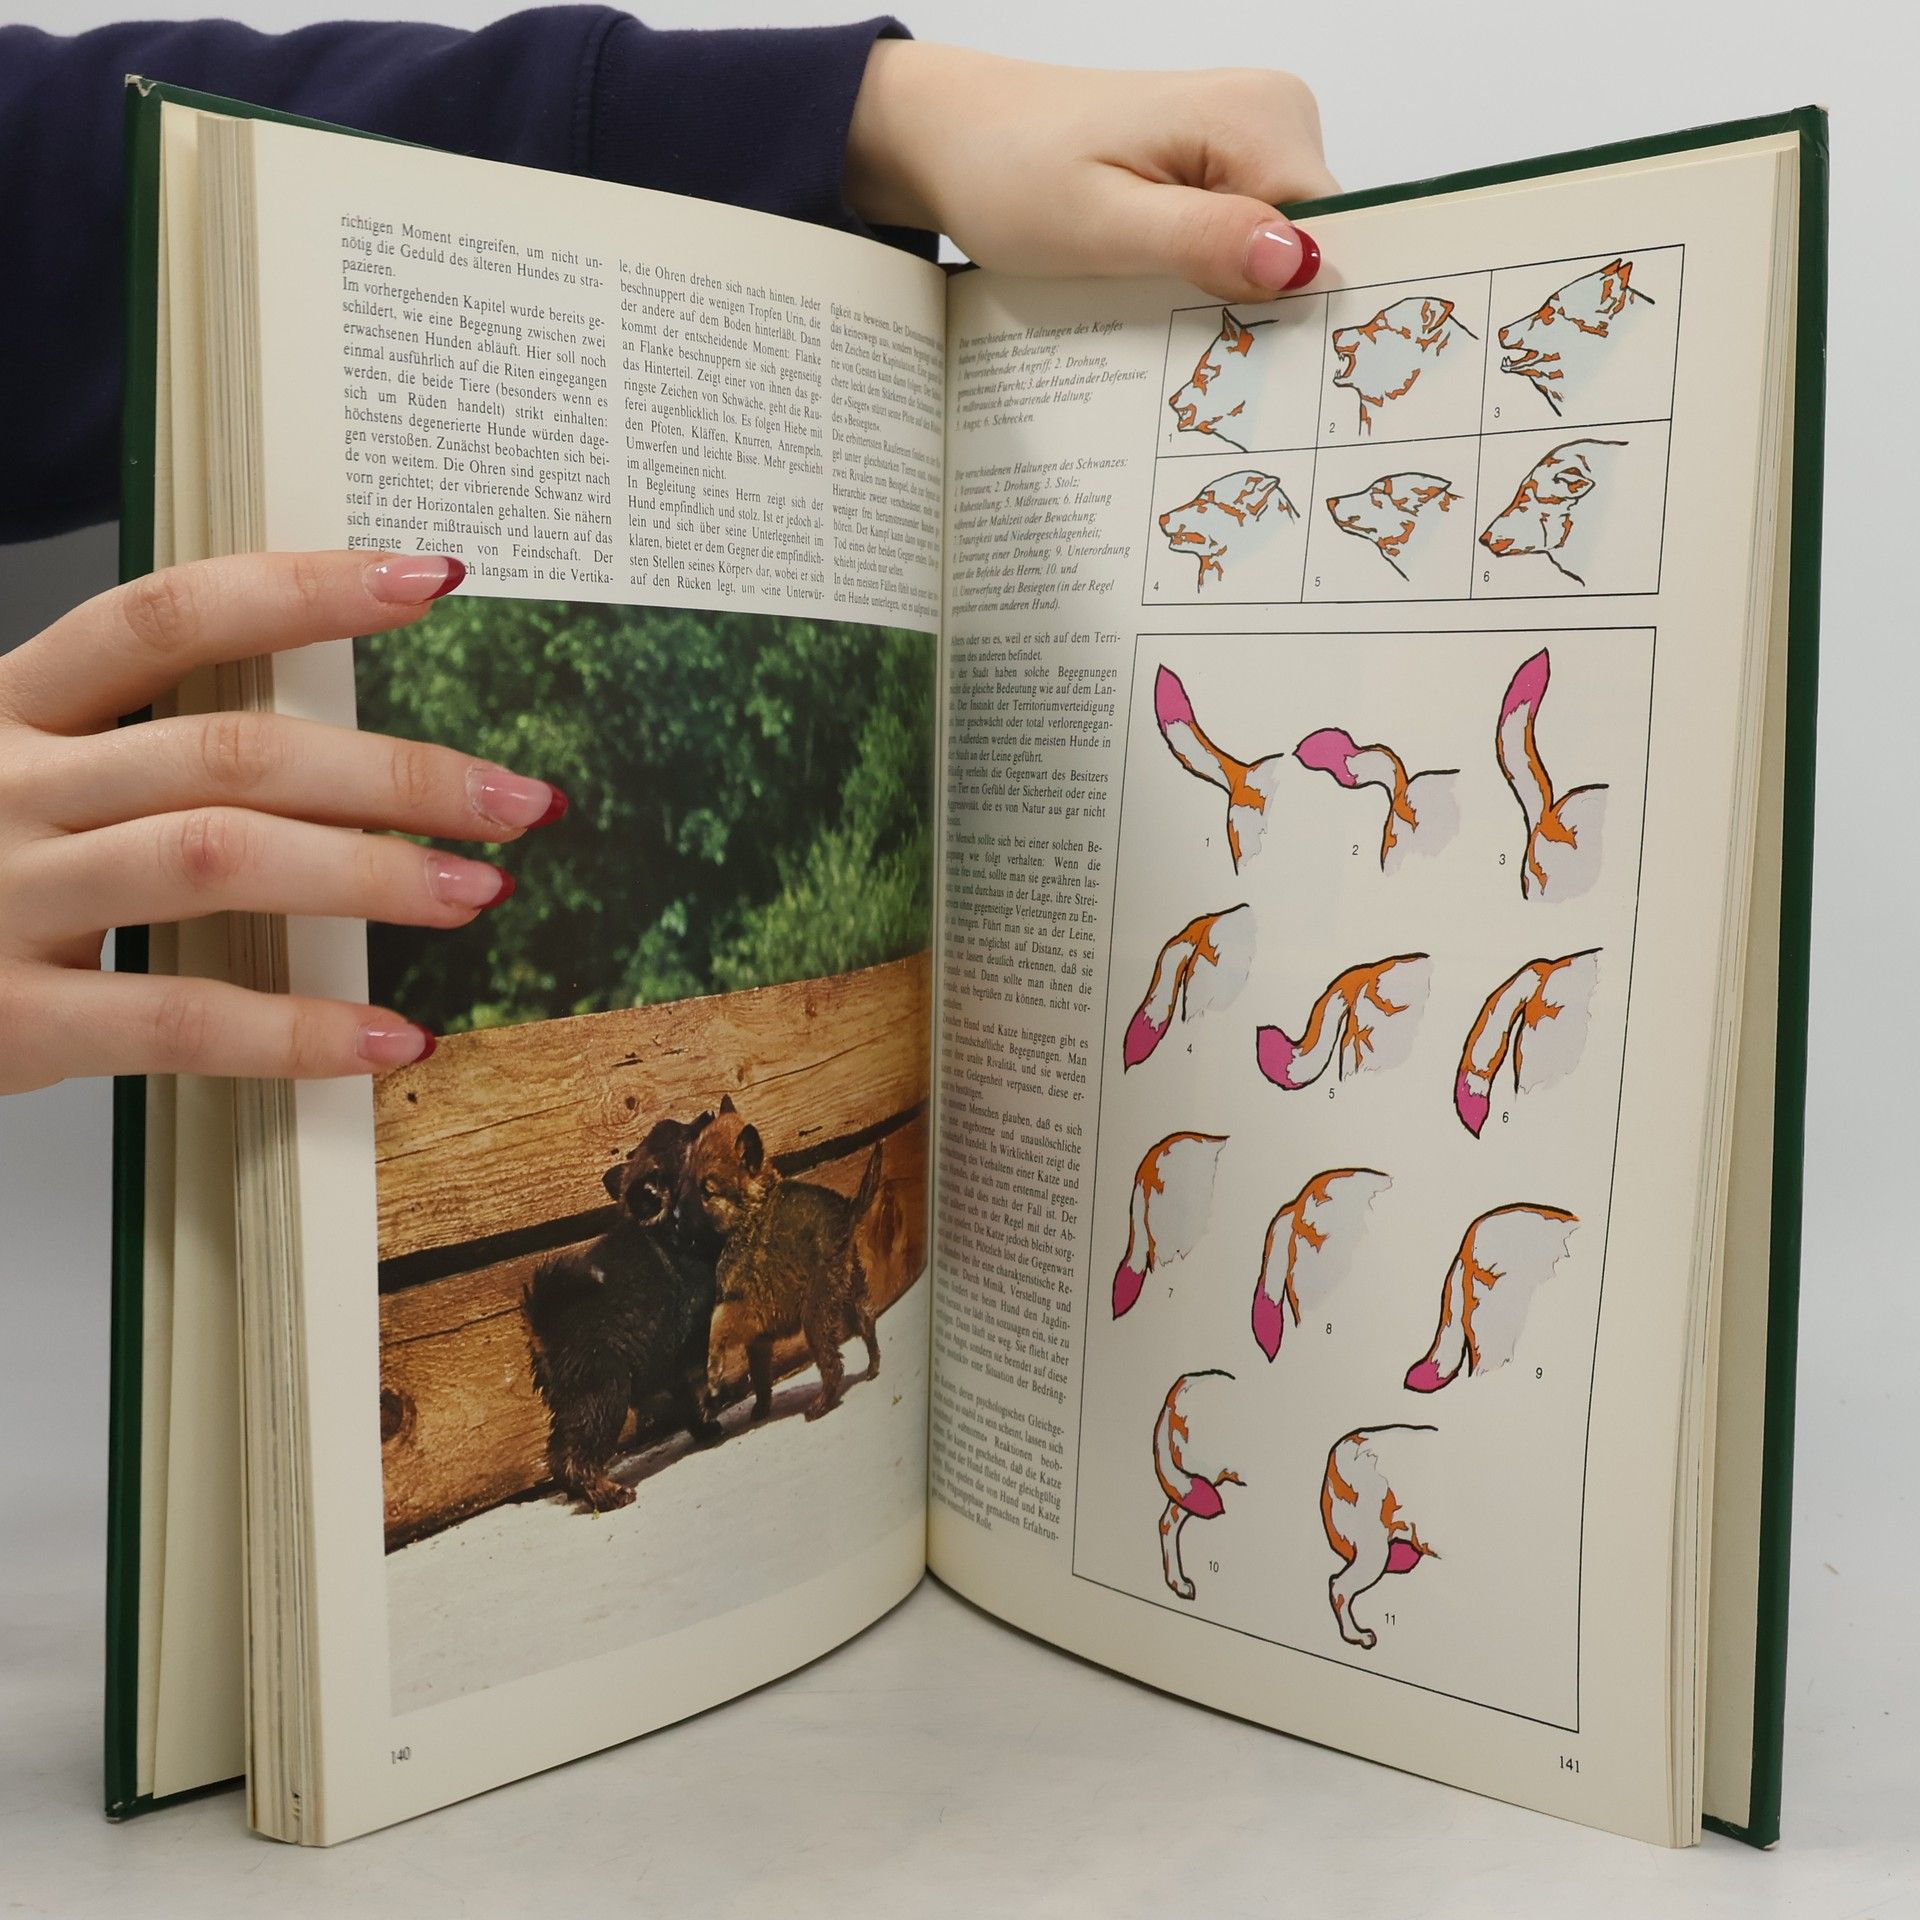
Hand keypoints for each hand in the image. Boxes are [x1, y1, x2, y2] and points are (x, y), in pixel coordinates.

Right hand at [0, 550, 564, 1094]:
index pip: (169, 616)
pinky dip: (295, 1032)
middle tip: (520, 798)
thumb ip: (147, 755)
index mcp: (10, 706)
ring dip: (371, 877)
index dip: (305, 589)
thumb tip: (346, 761)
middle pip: (226, 748)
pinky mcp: (4, 1016)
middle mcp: (2, 782)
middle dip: (394, 772)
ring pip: (214, 860)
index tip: (435, 578)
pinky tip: (389, 1039)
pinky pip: (174, 1018)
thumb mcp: (24, 780)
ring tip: (483, 892)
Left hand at [846, 44, 1337, 300]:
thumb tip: (1301, 263)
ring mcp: (1250, 136)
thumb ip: (1203, 242)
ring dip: (1230, 296)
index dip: (1299, 308)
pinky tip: (1162, 292)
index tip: (1251, 359)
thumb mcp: (1101, 225)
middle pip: (1311, 247)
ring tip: (1159, 310)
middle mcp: (1272, 113)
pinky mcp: (1223, 162)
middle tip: (1184, 341)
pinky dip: (1210, 277)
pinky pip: (1245, 237)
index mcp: (1257, 117)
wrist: (957, 134)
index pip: (1331, 237)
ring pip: (1278, 251)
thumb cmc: (1011, 171)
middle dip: (1261, 305)